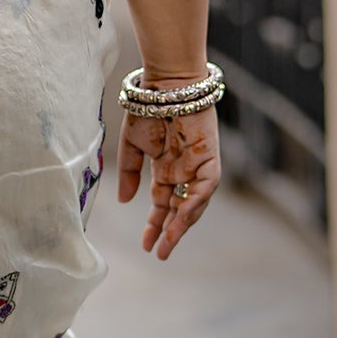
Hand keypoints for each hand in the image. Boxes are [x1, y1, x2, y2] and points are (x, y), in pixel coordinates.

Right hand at [116, 104, 220, 259]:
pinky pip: (207, 185)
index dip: (155, 225)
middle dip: (170, 231)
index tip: (146, 246)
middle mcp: (184, 172)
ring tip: (170, 240)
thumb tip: (126, 201)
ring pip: (195, 202)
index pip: (163, 205)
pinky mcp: (210, 156)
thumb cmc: (147, 108)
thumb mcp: (131, 145)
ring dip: (184, 222)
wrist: (163, 83)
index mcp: (166, 169)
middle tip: (160, 253)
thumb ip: (129, 173)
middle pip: (180, 209)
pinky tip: (184, 214)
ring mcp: (198, 165)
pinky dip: (197, 200)